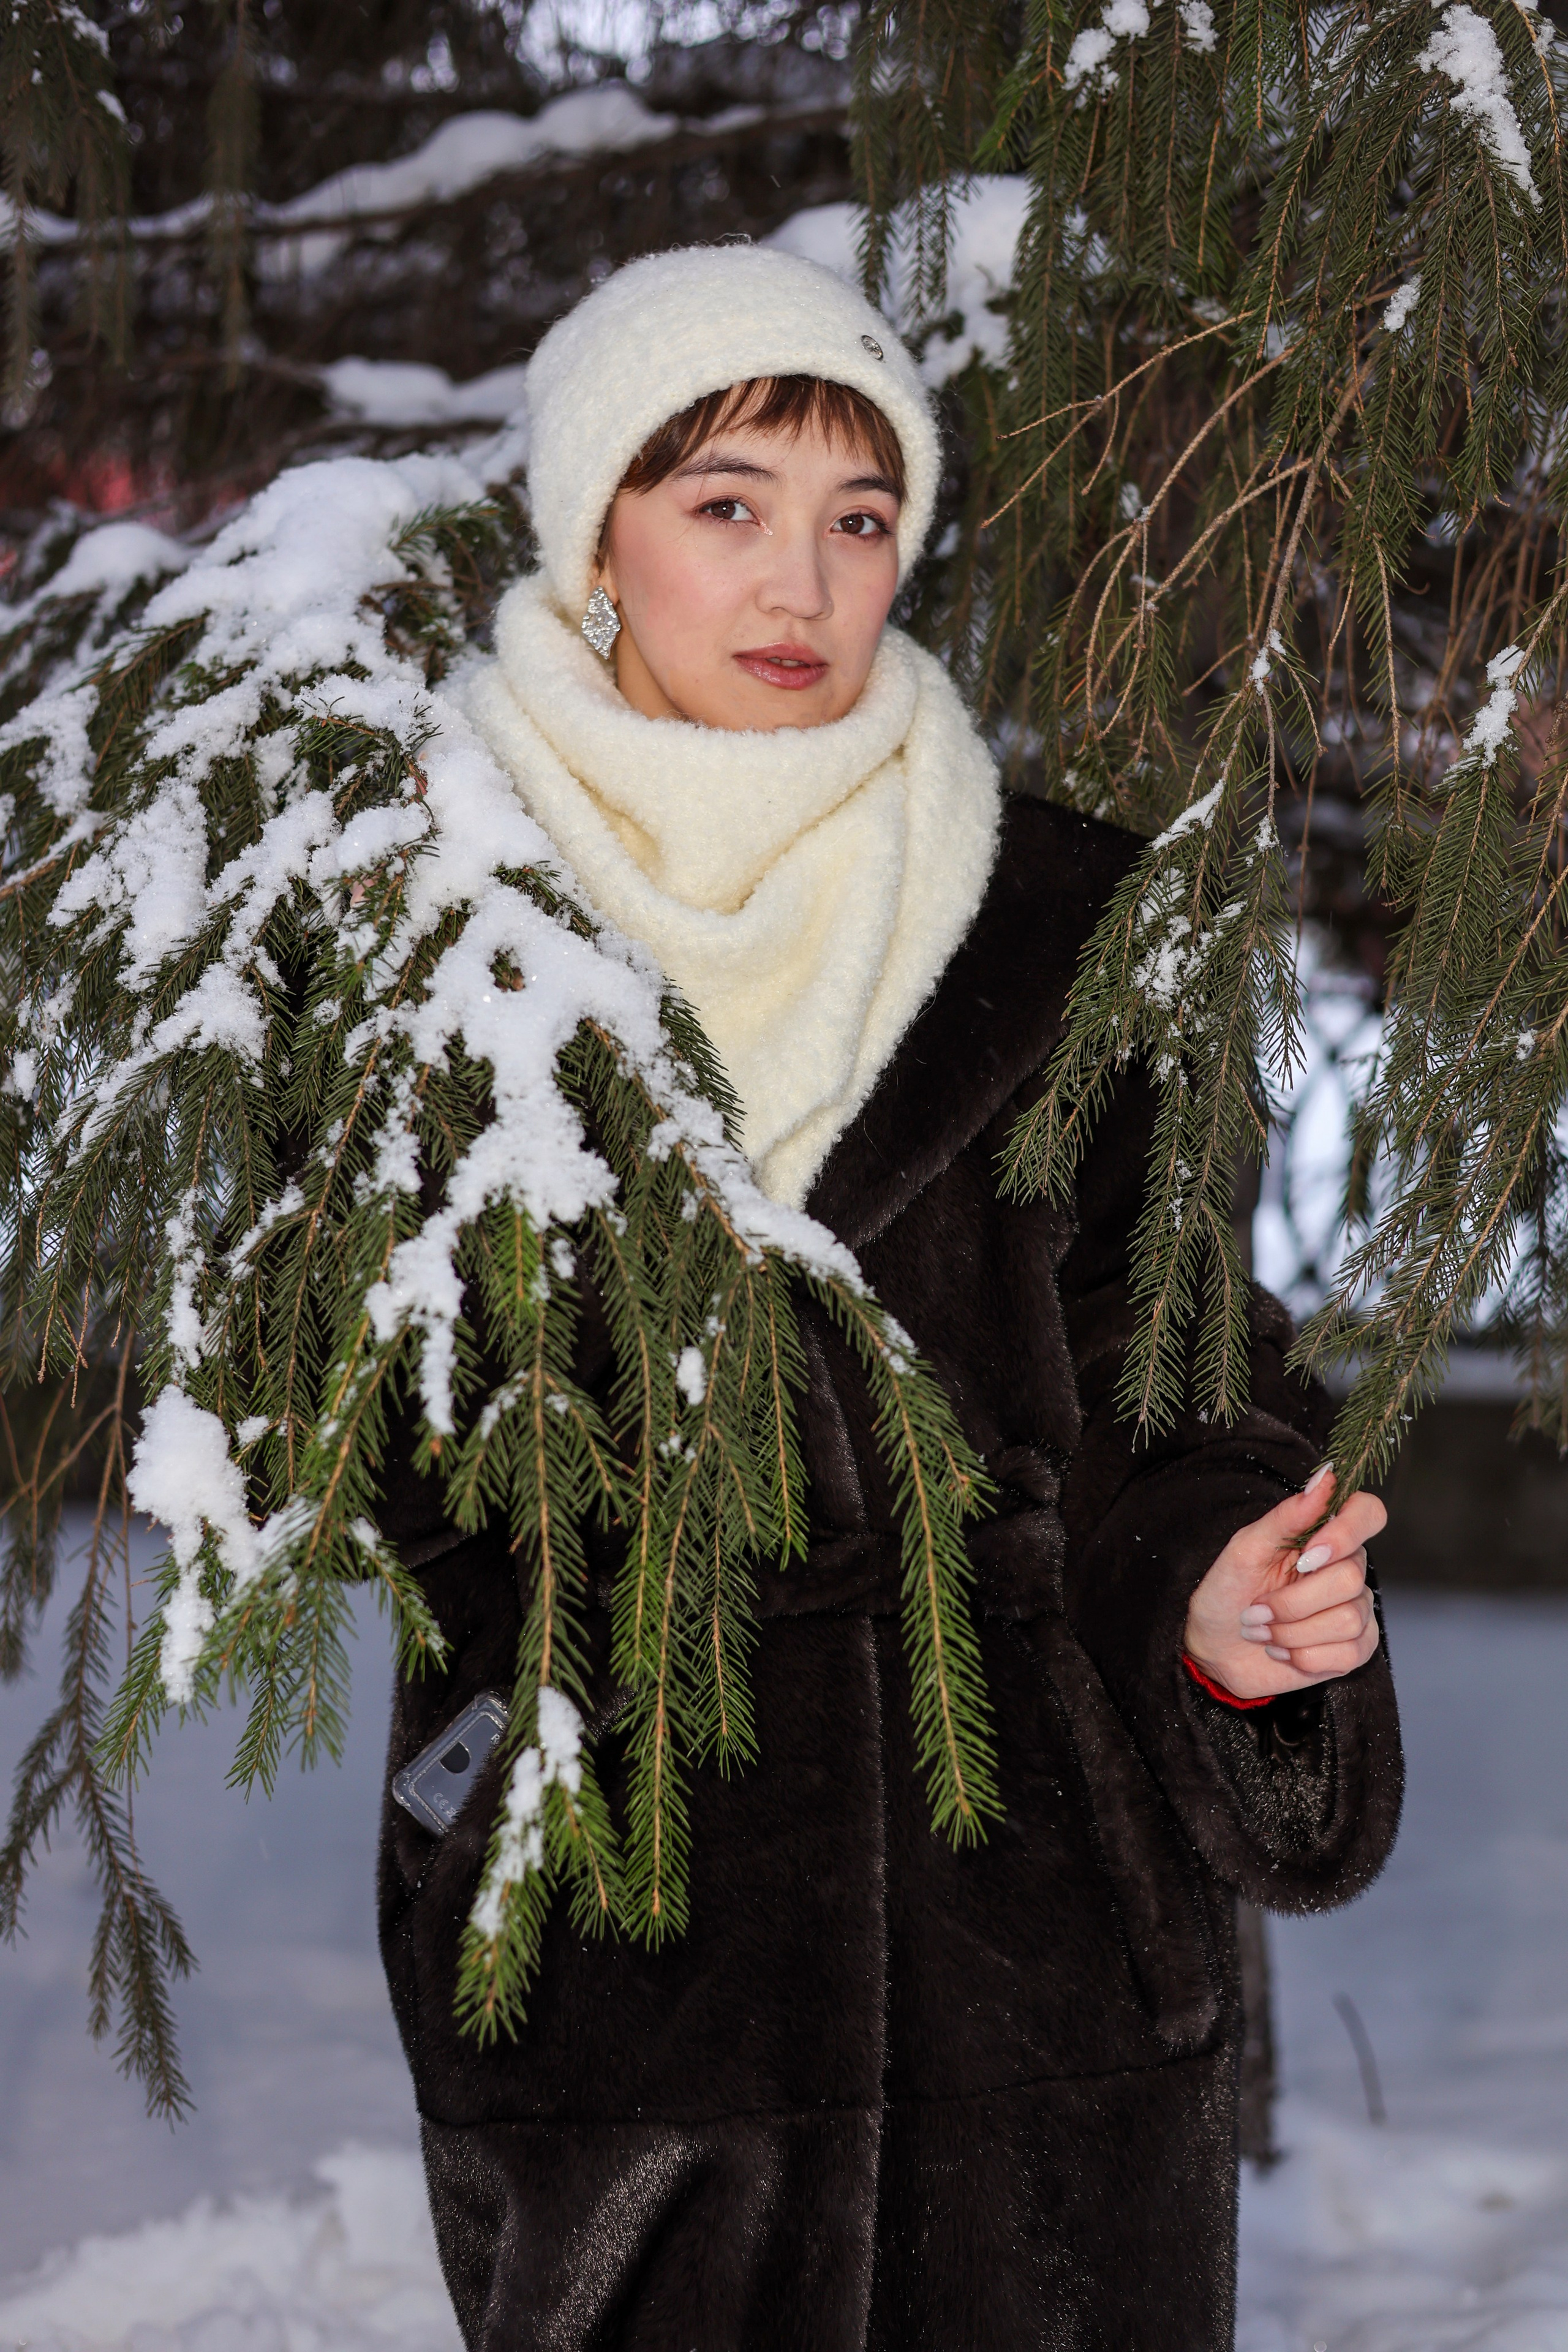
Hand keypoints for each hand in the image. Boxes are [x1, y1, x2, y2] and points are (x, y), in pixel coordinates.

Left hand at [1181, 1463, 1384, 1702]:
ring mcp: (1355, 1610)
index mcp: (1322, 1537)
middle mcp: (1346, 1570)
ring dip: (1292, 1633)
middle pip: (1350, 1579)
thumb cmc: (1227, 1593)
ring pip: (1348, 1620)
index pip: (1368, 1514)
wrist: (1213, 1647)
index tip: (1307, 1557)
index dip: (1346, 1533)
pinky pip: (1349, 1654)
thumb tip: (1326, 1477)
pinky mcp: (1353, 1649)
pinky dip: (1305, 1657)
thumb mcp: (1245, 1550)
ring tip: (1264, 1631)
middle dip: (1292, 1602)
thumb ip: (1288, 1516)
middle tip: (1257, 1609)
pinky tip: (1282, 1651)